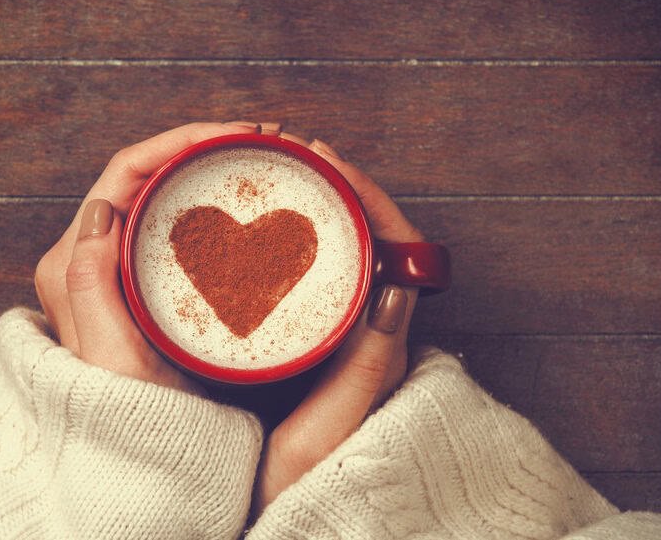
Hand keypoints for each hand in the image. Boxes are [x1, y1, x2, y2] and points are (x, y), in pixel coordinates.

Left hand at [34, 122, 261, 393]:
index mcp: (73, 264)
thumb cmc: (131, 420)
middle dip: (202, 147)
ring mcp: (116, 272)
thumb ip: (90, 284)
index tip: (238, 136)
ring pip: (160, 198)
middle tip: (264, 142)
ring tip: (262, 161)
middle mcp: (88, 260)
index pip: (125, 174)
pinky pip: (172, 227)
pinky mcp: (142, 288)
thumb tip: (101, 208)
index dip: (181, 141)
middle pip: (144, 176)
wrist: (144, 468)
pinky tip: (246, 205)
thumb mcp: (111, 358)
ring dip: (207, 171)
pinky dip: (209, 204)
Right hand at [251, 133, 424, 514]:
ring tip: (282, 180)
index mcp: (387, 346)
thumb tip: (396, 290)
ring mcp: (349, 338)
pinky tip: (264, 235)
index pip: (395, 249)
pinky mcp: (322, 346)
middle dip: (340, 191)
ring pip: (344, 256)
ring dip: (320, 212)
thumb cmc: (306, 489)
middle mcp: (376, 335)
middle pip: (371, 241)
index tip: (327, 163)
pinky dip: (297, 245)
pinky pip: (320, 278)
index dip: (365, 197)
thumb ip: (365, 369)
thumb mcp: (326, 433)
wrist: (287, 526)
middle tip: (296, 157)